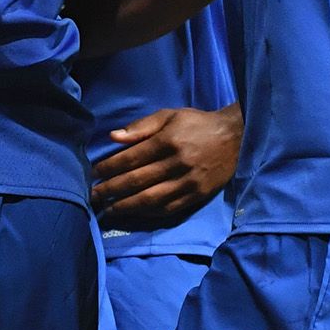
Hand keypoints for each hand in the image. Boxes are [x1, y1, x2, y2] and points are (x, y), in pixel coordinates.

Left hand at [90, 105, 240, 225]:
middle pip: (137, 181)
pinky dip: (149, 213)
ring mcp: (188, 183)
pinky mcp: (197, 197)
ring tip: (109, 210)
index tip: (94, 173)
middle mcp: (177, 164)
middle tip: (93, 196)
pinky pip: (169, 209)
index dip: (109, 168)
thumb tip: (113, 137)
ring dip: (126, 207)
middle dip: (112, 190)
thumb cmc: (197, 124)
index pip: (131, 159)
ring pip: (151, 200)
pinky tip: (134, 213)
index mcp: (168, 141)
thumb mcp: (169, 115)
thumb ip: (140, 127)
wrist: (235, 138)